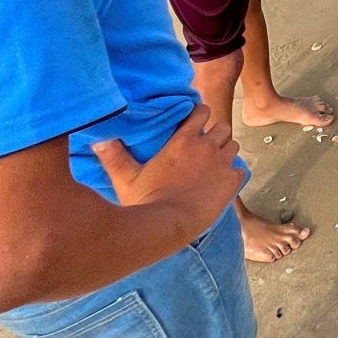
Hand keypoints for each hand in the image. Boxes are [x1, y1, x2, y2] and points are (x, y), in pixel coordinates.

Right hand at [91, 104, 240, 225]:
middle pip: (222, 127)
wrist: (170, 226)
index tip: (195, 122)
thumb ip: (114, 158)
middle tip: (205, 146)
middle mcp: (206, 147)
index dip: (200, 114)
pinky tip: (221, 182)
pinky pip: (239, 170)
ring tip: (213, 163)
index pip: (201, 111)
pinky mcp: (232, 182)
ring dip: (225, 151)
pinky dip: (232, 173)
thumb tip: (98, 141)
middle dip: (215, 133)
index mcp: (183, 140)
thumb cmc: (147, 202)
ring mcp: (222, 164)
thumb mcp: (126, 178)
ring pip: (233, 146)